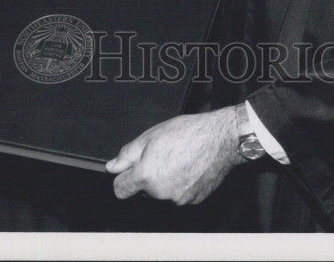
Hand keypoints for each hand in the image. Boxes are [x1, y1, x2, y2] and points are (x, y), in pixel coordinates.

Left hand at [104, 108, 238, 205]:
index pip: (120, 189)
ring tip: (178, 158)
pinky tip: (189, 167)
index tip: (129, 170)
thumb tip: (112, 167)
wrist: (220, 138)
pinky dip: (180, 184)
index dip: (123, 177)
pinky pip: (178, 194)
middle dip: (147, 176)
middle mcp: (160, 192)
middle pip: (143, 190)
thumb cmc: (188, 132)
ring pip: (161, 193)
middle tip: (162, 155)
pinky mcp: (192, 200)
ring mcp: (177, 199)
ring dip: (164, 180)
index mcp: (146, 175)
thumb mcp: (151, 135)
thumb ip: (128, 154)